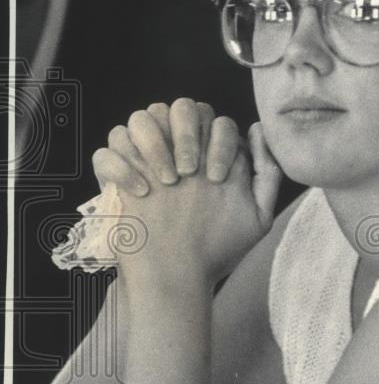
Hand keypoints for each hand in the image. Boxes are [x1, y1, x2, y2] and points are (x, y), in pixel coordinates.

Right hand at [92, 99, 281, 288]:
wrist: (177, 277)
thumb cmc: (218, 248)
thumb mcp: (256, 215)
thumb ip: (267, 173)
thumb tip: (257, 128)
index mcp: (209, 154)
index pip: (215, 120)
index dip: (219, 142)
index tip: (216, 179)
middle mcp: (176, 150)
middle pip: (180, 106)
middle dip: (186, 134)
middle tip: (188, 173)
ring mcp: (144, 162)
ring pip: (140, 117)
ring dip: (154, 143)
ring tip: (166, 181)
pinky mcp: (115, 179)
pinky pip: (106, 152)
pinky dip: (121, 167)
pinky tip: (140, 192)